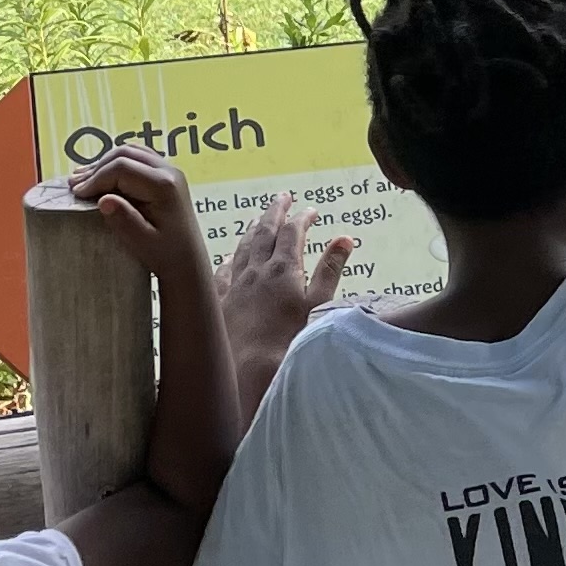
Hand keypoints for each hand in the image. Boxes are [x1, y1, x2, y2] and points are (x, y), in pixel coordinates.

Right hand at [69, 149, 201, 275]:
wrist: (188, 261)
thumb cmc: (166, 254)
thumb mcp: (142, 242)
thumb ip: (124, 220)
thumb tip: (104, 200)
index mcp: (164, 186)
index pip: (122, 169)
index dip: (96, 178)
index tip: (77, 194)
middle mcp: (169, 171)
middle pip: (125, 154)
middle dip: (97, 169)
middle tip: (74, 186)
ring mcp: (169, 170)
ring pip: (131, 152)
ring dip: (104, 163)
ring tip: (81, 180)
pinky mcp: (165, 175)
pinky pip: (138, 159)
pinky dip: (116, 164)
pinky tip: (100, 176)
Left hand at [222, 193, 349, 354]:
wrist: (248, 367)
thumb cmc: (290, 340)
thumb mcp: (319, 305)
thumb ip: (330, 269)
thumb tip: (344, 238)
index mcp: (284, 269)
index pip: (293, 232)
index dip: (302, 218)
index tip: (311, 210)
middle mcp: (257, 270)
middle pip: (265, 231)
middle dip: (275, 212)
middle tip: (282, 197)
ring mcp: (235, 284)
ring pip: (243, 247)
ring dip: (253, 229)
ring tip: (258, 218)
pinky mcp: (220, 300)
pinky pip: (222, 270)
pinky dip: (230, 258)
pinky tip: (230, 256)